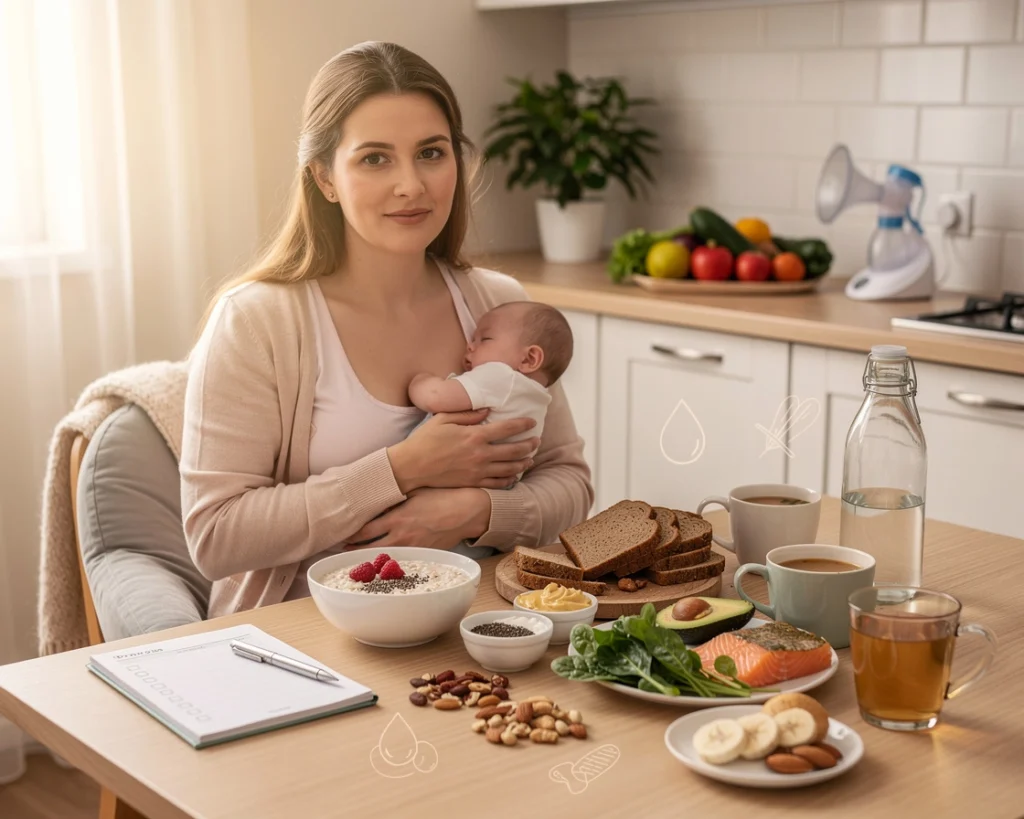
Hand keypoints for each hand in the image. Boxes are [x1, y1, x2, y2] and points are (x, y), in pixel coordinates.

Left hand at [346, 488, 490, 549]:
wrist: (468, 512)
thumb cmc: (442, 496)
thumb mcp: (415, 492)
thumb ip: (394, 497)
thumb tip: (376, 496)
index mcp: (396, 518)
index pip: (364, 530)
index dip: (349, 534)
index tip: (341, 533)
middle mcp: (401, 536)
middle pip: (369, 549)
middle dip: (353, 549)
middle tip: (342, 548)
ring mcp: (412, 548)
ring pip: (384, 558)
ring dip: (369, 558)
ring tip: (357, 557)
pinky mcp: (424, 555)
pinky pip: (402, 560)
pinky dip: (390, 560)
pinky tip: (384, 560)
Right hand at [387, 410, 538, 492]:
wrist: (411, 467)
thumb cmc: (425, 440)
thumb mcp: (443, 419)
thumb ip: (467, 414)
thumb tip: (487, 410)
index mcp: (474, 435)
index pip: (507, 428)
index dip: (523, 424)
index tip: (532, 422)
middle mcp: (480, 454)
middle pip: (514, 450)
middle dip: (529, 444)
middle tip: (537, 440)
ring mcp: (478, 471)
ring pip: (510, 468)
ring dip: (524, 462)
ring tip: (531, 458)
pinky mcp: (473, 483)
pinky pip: (498, 483)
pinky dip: (510, 480)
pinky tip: (515, 476)